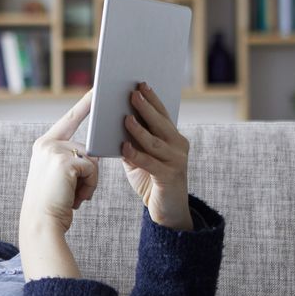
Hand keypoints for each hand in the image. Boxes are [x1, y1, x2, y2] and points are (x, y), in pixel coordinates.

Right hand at [21, 90, 99, 234]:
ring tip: (72, 196)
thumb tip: (93, 156)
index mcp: (44, 144)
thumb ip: (71, 159)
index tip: (97, 88)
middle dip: (87, 174)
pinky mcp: (66, 162)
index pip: (70, 119)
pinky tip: (75, 198)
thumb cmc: (53, 204)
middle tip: (71, 193)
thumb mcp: (59, 176)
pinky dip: (89, 186)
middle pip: (87, 148)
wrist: (41, 223)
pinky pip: (93, 169)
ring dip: (89, 182)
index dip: (85, 104)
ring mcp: (55, 151)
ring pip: (92, 159)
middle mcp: (47, 144)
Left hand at [121, 82, 191, 229]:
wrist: (167, 211)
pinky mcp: (169, 176)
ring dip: (139, 129)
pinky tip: (124, 147)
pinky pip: (150, 163)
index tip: (141, 84)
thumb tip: (116, 123)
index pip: (162, 114)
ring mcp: (176, 161)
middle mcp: (178, 146)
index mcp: (173, 137)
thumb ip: (132, 142)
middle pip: (160, 123)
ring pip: (155, 142)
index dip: (152, 99)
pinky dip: (136, 154)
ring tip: (126, 117)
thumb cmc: (151, 180)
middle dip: (146, 107)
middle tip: (133, 93)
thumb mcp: (139, 158)